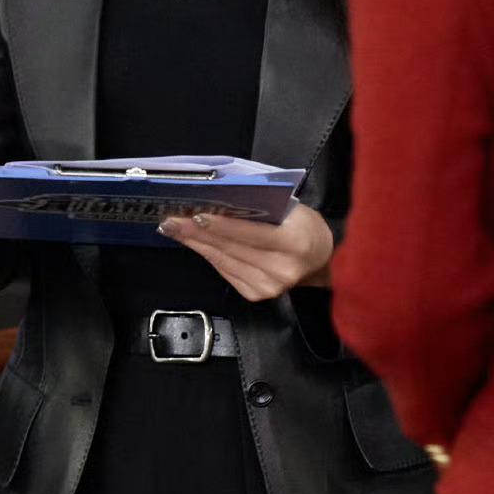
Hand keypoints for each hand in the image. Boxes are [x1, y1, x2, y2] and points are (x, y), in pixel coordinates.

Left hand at [158, 202, 333, 301]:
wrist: (321, 260)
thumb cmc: (305, 227)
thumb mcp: (292, 209)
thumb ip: (261, 206)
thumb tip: (220, 199)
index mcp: (295, 242)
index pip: (251, 233)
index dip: (221, 225)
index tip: (195, 215)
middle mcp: (280, 270)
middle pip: (231, 248)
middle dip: (197, 232)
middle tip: (172, 219)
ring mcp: (267, 286)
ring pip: (223, 261)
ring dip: (197, 244)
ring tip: (175, 229)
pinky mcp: (255, 294)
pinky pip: (225, 271)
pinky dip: (208, 255)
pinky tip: (194, 242)